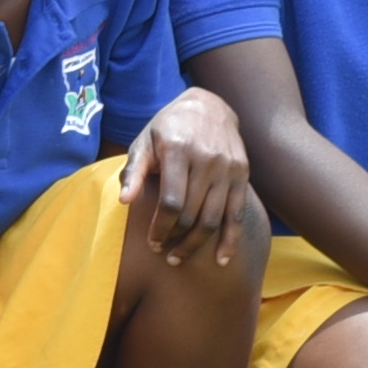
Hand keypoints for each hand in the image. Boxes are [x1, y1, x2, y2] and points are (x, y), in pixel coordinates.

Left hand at [118, 90, 251, 256]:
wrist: (208, 107)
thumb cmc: (167, 128)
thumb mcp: (144, 141)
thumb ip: (134, 171)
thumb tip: (124, 201)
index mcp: (177, 150)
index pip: (171, 201)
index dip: (161, 228)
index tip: (152, 244)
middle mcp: (206, 159)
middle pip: (193, 214)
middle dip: (176, 240)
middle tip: (164, 255)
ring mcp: (227, 168)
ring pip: (214, 218)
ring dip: (198, 245)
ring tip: (180, 258)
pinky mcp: (242, 175)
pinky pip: (237, 214)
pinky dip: (230, 240)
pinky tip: (221, 260)